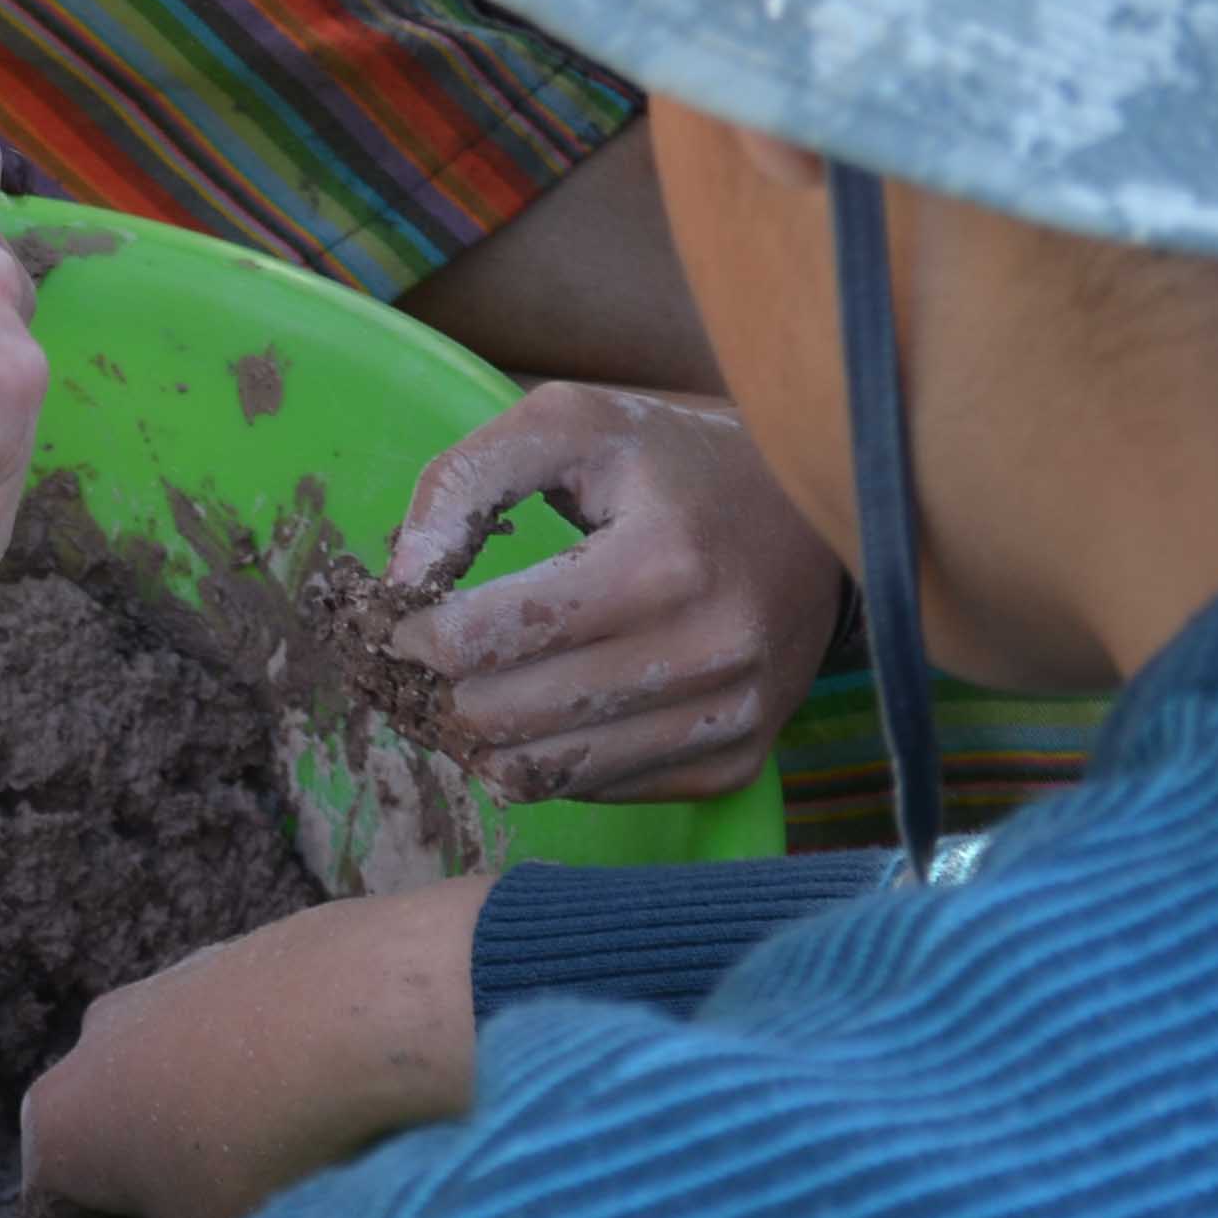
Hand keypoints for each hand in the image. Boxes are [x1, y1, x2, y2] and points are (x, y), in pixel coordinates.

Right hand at [20, 878, 488, 1217]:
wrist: (382, 1006)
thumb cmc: (269, 1155)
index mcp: (57, 1124)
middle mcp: (90, 1042)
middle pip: (112, 1156)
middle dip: (149, 1212)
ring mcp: (169, 982)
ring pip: (178, 1092)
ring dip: (212, 1141)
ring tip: (283, 1188)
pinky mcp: (248, 949)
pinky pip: (246, 1045)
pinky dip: (269, 1085)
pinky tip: (328, 1116)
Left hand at [385, 384, 844, 802]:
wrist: (819, 508)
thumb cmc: (673, 462)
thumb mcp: (567, 425)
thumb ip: (460, 484)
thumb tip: (399, 582)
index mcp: (664, 562)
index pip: (485, 639)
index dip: (415, 635)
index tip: (401, 619)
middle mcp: (710, 651)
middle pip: (503, 716)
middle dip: (439, 692)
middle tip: (424, 664)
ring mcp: (732, 716)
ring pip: (541, 773)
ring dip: (480, 740)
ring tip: (467, 689)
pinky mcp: (737, 761)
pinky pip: (594, 792)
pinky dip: (546, 761)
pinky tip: (540, 711)